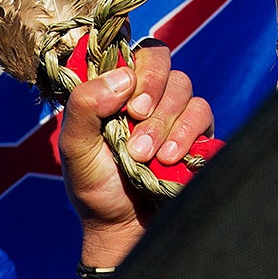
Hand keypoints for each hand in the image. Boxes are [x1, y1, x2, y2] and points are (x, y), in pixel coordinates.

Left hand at [59, 40, 213, 278]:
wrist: (123, 228)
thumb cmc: (95, 187)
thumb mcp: (75, 147)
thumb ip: (84, 106)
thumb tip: (122, 77)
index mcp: (114, 88)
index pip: (128, 50)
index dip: (134, 69)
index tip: (127, 104)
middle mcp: (146, 93)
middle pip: (160, 59)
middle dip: (151, 90)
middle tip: (136, 120)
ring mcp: (173, 111)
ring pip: (183, 88)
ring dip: (164, 122)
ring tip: (146, 157)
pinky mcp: (197, 133)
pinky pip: (202, 113)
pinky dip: (186, 134)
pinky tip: (169, 159)